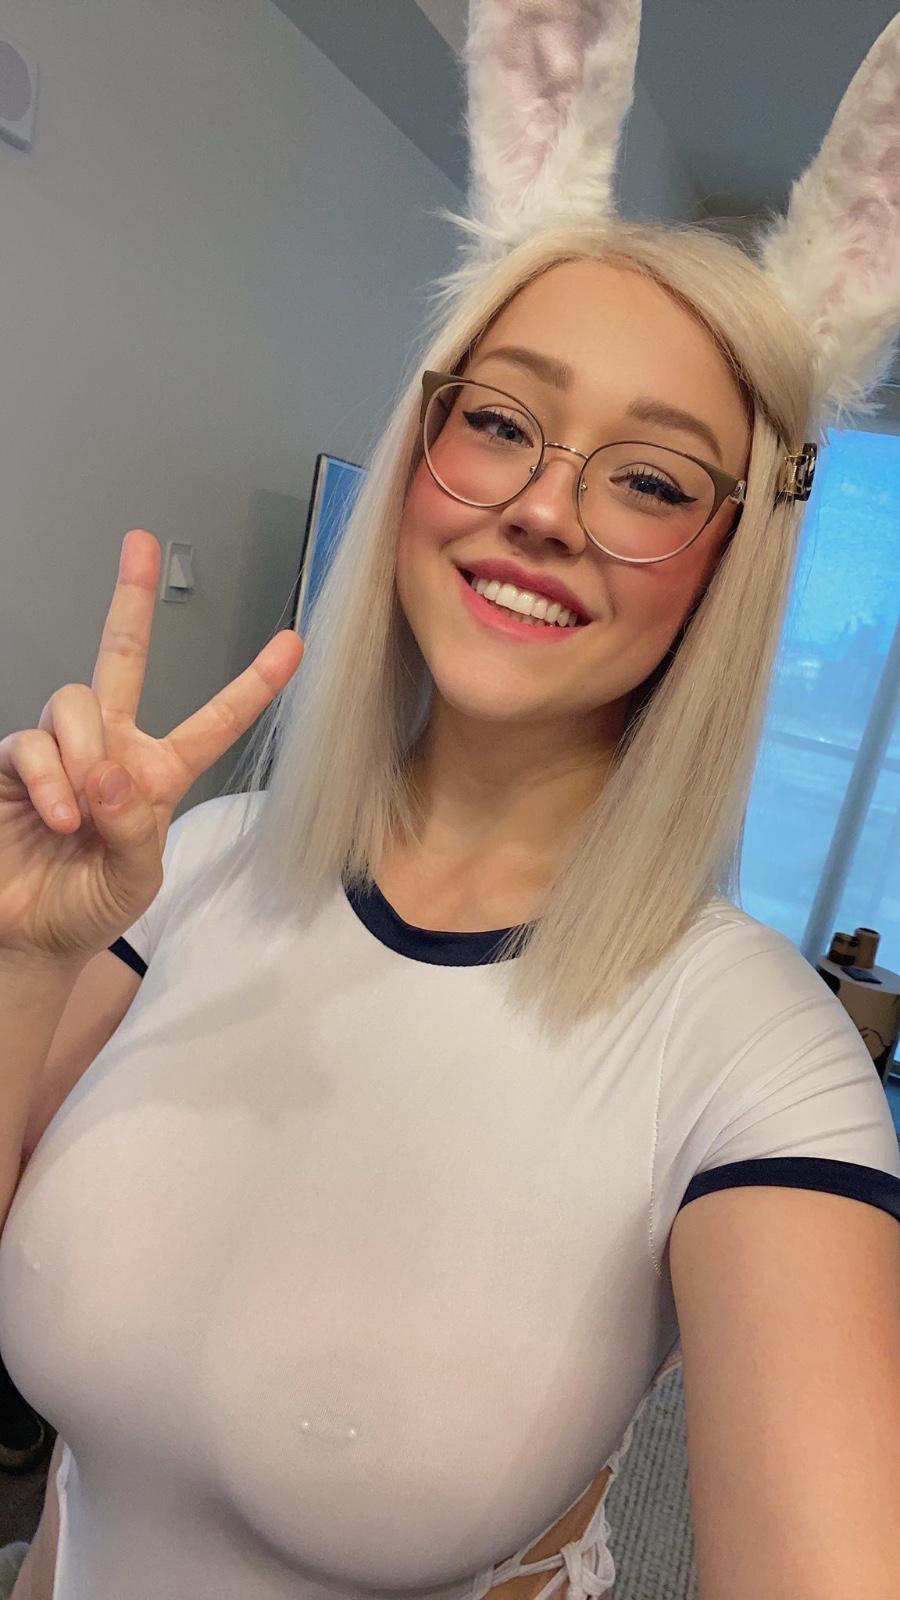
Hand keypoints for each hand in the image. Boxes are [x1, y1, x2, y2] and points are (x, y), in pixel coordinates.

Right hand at [0, 529, 303, 966]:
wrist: (31, 935)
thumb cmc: (90, 905)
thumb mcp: (136, 878)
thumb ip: (136, 827)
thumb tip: (109, 773)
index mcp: (158, 773)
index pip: (215, 722)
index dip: (254, 685)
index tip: (295, 644)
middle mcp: (109, 748)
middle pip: (123, 656)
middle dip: (130, 598)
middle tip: (141, 542)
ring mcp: (59, 750)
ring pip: (74, 700)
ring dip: (83, 755)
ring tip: (80, 816)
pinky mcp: (13, 763)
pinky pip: (32, 743)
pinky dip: (49, 780)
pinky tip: (59, 817)